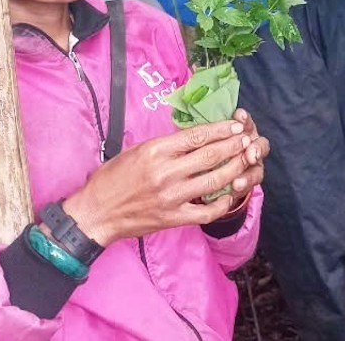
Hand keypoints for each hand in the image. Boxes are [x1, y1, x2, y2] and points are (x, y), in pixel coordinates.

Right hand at [62, 119, 267, 246]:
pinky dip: (222, 203)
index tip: (236, 126)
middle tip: (249, 139)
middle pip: (210, 156)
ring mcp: (172, 197)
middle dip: (234, 146)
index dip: (221, 130)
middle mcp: (166, 172)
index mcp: (156, 151)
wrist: (96, 213)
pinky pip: (206, 212)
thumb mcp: (135, 150)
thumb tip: (194, 137)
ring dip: (235, 169)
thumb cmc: (112, 178)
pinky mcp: (173, 218)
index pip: (197, 136)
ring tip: (247, 161)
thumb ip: (165, 145)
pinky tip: (231, 195)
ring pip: (213, 181)